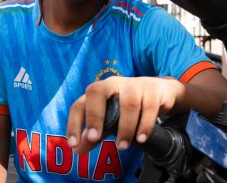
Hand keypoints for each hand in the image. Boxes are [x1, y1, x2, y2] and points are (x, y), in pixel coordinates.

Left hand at [66, 76, 183, 153]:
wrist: (160, 92)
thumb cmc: (129, 105)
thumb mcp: (111, 118)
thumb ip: (96, 133)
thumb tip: (77, 149)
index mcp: (99, 92)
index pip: (80, 104)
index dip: (74, 123)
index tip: (73, 144)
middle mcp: (113, 84)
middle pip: (97, 91)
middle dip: (94, 115)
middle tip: (95, 138)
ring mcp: (133, 85)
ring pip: (127, 103)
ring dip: (124, 127)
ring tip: (122, 146)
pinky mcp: (153, 89)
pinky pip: (149, 106)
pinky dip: (144, 125)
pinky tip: (141, 138)